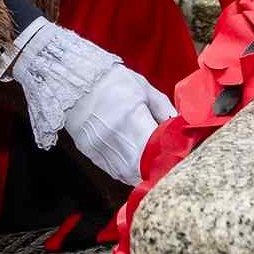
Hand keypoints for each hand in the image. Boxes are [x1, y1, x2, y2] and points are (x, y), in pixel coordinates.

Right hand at [7, 20, 176, 185]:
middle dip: (156, 171)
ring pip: (126, 174)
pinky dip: (126, 172)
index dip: (168, 158)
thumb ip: (164, 109)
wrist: (72, 78)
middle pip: (141, 169)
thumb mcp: (143, 88)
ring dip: (141, 175)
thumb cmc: (112, 80)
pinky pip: (112, 171)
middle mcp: (113, 137)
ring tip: (153, 170)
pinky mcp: (89, 152)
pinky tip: (135, 167)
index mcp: (131, 118)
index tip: (177, 157)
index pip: (155, 150)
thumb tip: (180, 126)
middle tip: (168, 168)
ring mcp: (99, 147)